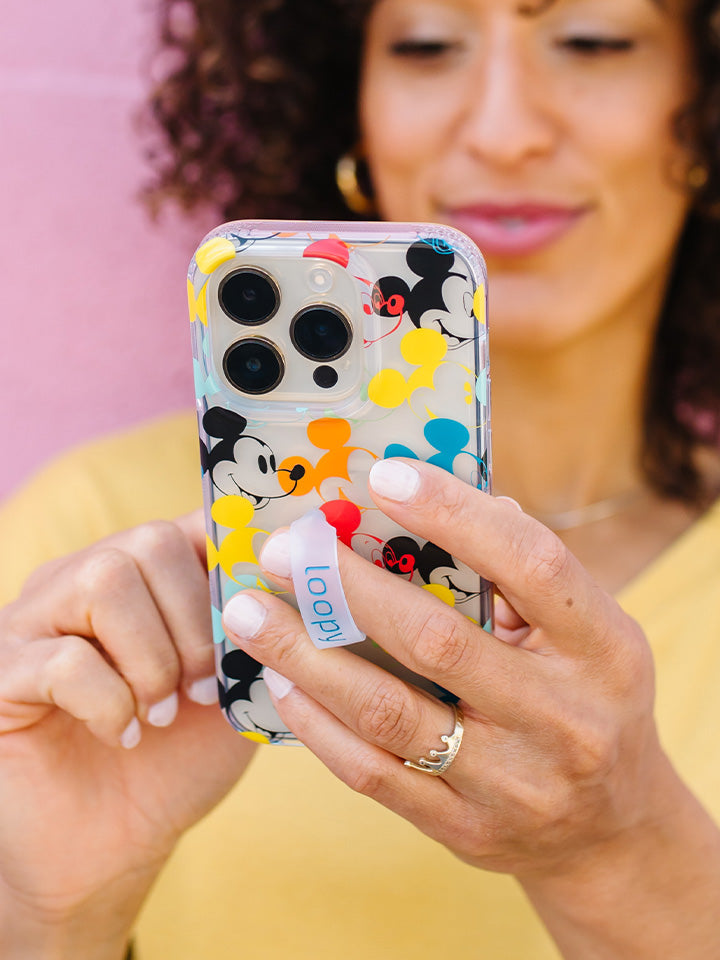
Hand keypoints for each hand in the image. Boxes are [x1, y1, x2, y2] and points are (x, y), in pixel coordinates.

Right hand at [0, 512, 253, 954]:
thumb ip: (260, 636)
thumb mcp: (235, 690)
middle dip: (195, 621)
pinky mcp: (2, 672)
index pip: (195, 520)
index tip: (266, 607)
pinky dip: (109, 703)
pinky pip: (63, 659)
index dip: (239, 555)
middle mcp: (87, 578)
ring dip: (152, 657)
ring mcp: (37, 619)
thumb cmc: (177, 760)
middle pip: (149, 542)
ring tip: (161, 710)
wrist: (108, 846)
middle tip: (203, 686)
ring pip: (104, 580)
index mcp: (149, 576)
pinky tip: (121, 734)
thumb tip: (297, 591)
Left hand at [220, 458, 668, 876]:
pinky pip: (374, 773)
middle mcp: (563, 718)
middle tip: (284, 549)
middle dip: (347, 588)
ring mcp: (511, 782)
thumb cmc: (589, 699)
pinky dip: (317, 723)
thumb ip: (523, 572)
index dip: (456, 514)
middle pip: (437, 641)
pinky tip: (280, 682)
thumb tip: (442, 500)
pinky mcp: (464, 829)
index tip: (383, 477)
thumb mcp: (588, 632)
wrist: (611, 829)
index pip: (530, 564)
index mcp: (603, 648)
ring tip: (250, 615)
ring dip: (306, 656)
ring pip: (388, 712)